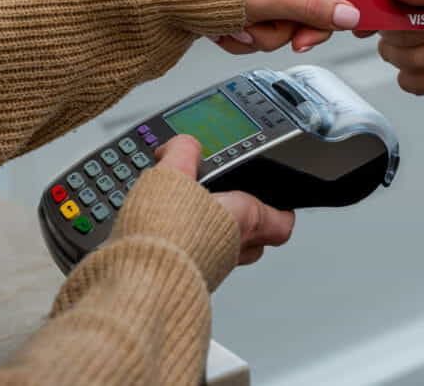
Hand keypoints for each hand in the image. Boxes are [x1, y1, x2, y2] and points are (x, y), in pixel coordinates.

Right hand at [155, 135, 294, 264]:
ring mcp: (214, 269)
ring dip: (219, 238)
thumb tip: (184, 145)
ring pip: (230, 255)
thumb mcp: (175, 174)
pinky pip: (202, 264)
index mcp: (244, 219)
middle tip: (236, 209)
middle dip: (249, 225)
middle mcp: (235, 249)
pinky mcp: (190, 278)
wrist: (142, 277)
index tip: (278, 200)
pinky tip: (172, 236)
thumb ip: (183, 152)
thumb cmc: (168, 234)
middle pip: (259, 242)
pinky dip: (193, 250)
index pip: (281, 223)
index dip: (282, 211)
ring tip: (198, 219)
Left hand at [214, 0, 360, 53]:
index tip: (307, 39)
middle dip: (274, 30)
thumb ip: (309, 9)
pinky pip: (260, 30)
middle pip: (303, 13)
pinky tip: (221, 30)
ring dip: (255, 36)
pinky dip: (241, 37)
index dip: (321, 16)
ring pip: (281, 28)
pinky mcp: (245, 3)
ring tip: (229, 26)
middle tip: (251, 28)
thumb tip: (350, 15)